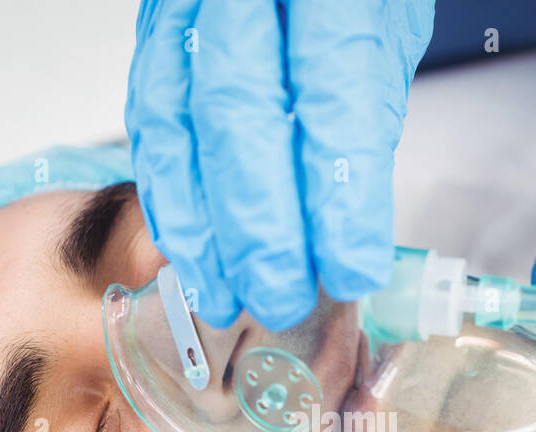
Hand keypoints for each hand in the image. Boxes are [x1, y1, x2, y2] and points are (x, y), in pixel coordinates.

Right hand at [126, 0, 434, 329]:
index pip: (331, 98)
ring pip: (174, 128)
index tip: (350, 270)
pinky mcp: (152, 35)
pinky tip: (190, 249)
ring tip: (224, 297)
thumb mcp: (386, 28)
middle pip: (238, 118)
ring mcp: (183, 7)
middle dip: (258, 229)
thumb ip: (364, 113)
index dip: (338, 197)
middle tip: (282, 298)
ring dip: (198, 229)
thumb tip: (343, 229)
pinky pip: (148, 123)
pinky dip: (168, 197)